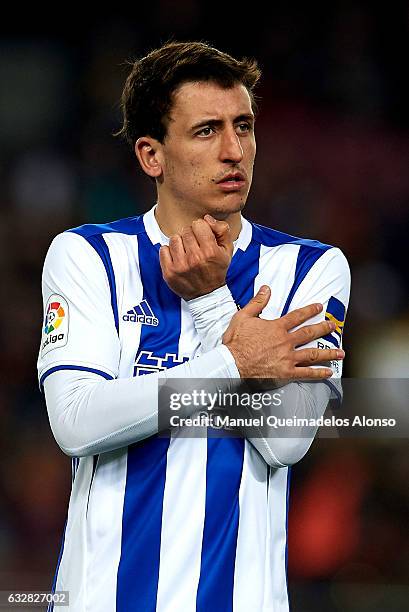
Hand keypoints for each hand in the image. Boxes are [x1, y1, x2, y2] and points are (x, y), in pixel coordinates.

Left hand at [159, 215, 233, 299]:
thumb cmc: (216, 269)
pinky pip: (163, 249)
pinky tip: (178, 258)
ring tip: (186, 252)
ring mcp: (180, 266)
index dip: (201, 229)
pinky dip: (169, 252)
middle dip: (190, 236)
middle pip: (186, 231)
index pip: (198, 224)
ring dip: (180, 243)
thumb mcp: (227, 250)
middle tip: (195, 247)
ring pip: (174, 238)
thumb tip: (206, 218)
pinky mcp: (169, 272)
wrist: (207, 294)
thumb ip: (222, 230)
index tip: (203, 237)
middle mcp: (195, 258)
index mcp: (210, 251)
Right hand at [222, 286, 344, 379]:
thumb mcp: (243, 317)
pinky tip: (328, 372)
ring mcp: (288, 358)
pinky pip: (306, 373)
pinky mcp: (286, 372)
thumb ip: (257, 302)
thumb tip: (266, 289)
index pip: (297, 316)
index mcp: (276, 327)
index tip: (319, 307)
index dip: (310, 310)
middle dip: (323, 328)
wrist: (231, 363)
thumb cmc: (235, 342)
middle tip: (333, 326)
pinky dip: (319, 373)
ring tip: (340, 352)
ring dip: (328, 352)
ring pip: (313, 353)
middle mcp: (286, 342)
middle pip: (309, 333)